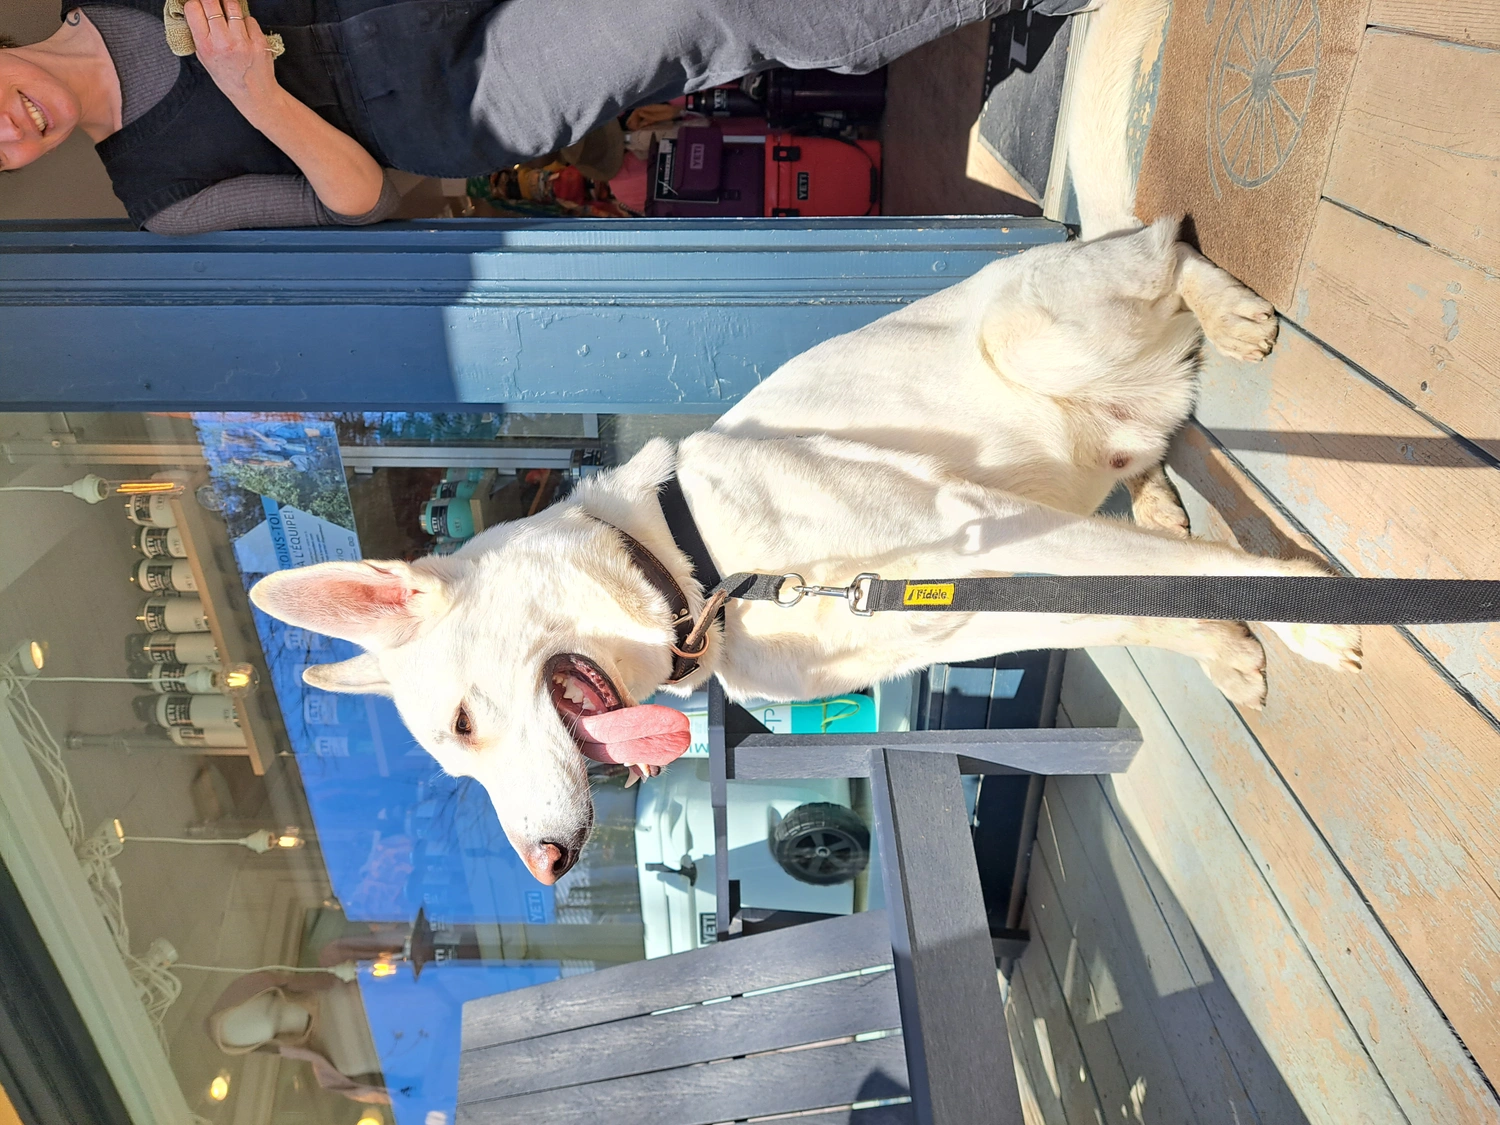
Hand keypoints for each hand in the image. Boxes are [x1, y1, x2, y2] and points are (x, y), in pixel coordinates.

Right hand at [183, 0, 281, 117]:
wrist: (254, 94)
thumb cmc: (228, 77)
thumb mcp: (204, 59)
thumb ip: (198, 34)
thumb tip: (194, 10)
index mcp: (206, 46)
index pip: (193, 8)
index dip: (195, 3)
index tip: (198, 6)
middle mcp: (224, 42)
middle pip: (212, 1)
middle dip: (211, 0)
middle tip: (212, 4)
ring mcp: (243, 41)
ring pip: (232, 5)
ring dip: (229, 7)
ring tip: (228, 17)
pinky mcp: (259, 40)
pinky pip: (249, 19)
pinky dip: (245, 22)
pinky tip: (244, 33)